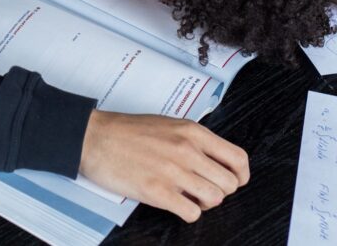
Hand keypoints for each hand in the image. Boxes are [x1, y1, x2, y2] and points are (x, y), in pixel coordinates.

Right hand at [79, 109, 248, 222]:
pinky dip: (188, 213)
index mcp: (192, 132)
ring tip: (188, 197)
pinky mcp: (157, 192)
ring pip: (214, 200)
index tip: (235, 180)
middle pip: (229, 183)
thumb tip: (213, 159)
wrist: (94, 137)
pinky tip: (176, 203)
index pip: (237, 158)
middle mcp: (187, 150)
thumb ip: (193, 139)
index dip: (241, 175)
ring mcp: (173, 172)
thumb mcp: (168, 124)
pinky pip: (192, 213)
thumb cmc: (125, 131)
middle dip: (220, 191)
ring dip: (204, 203)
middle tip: (204, 189)